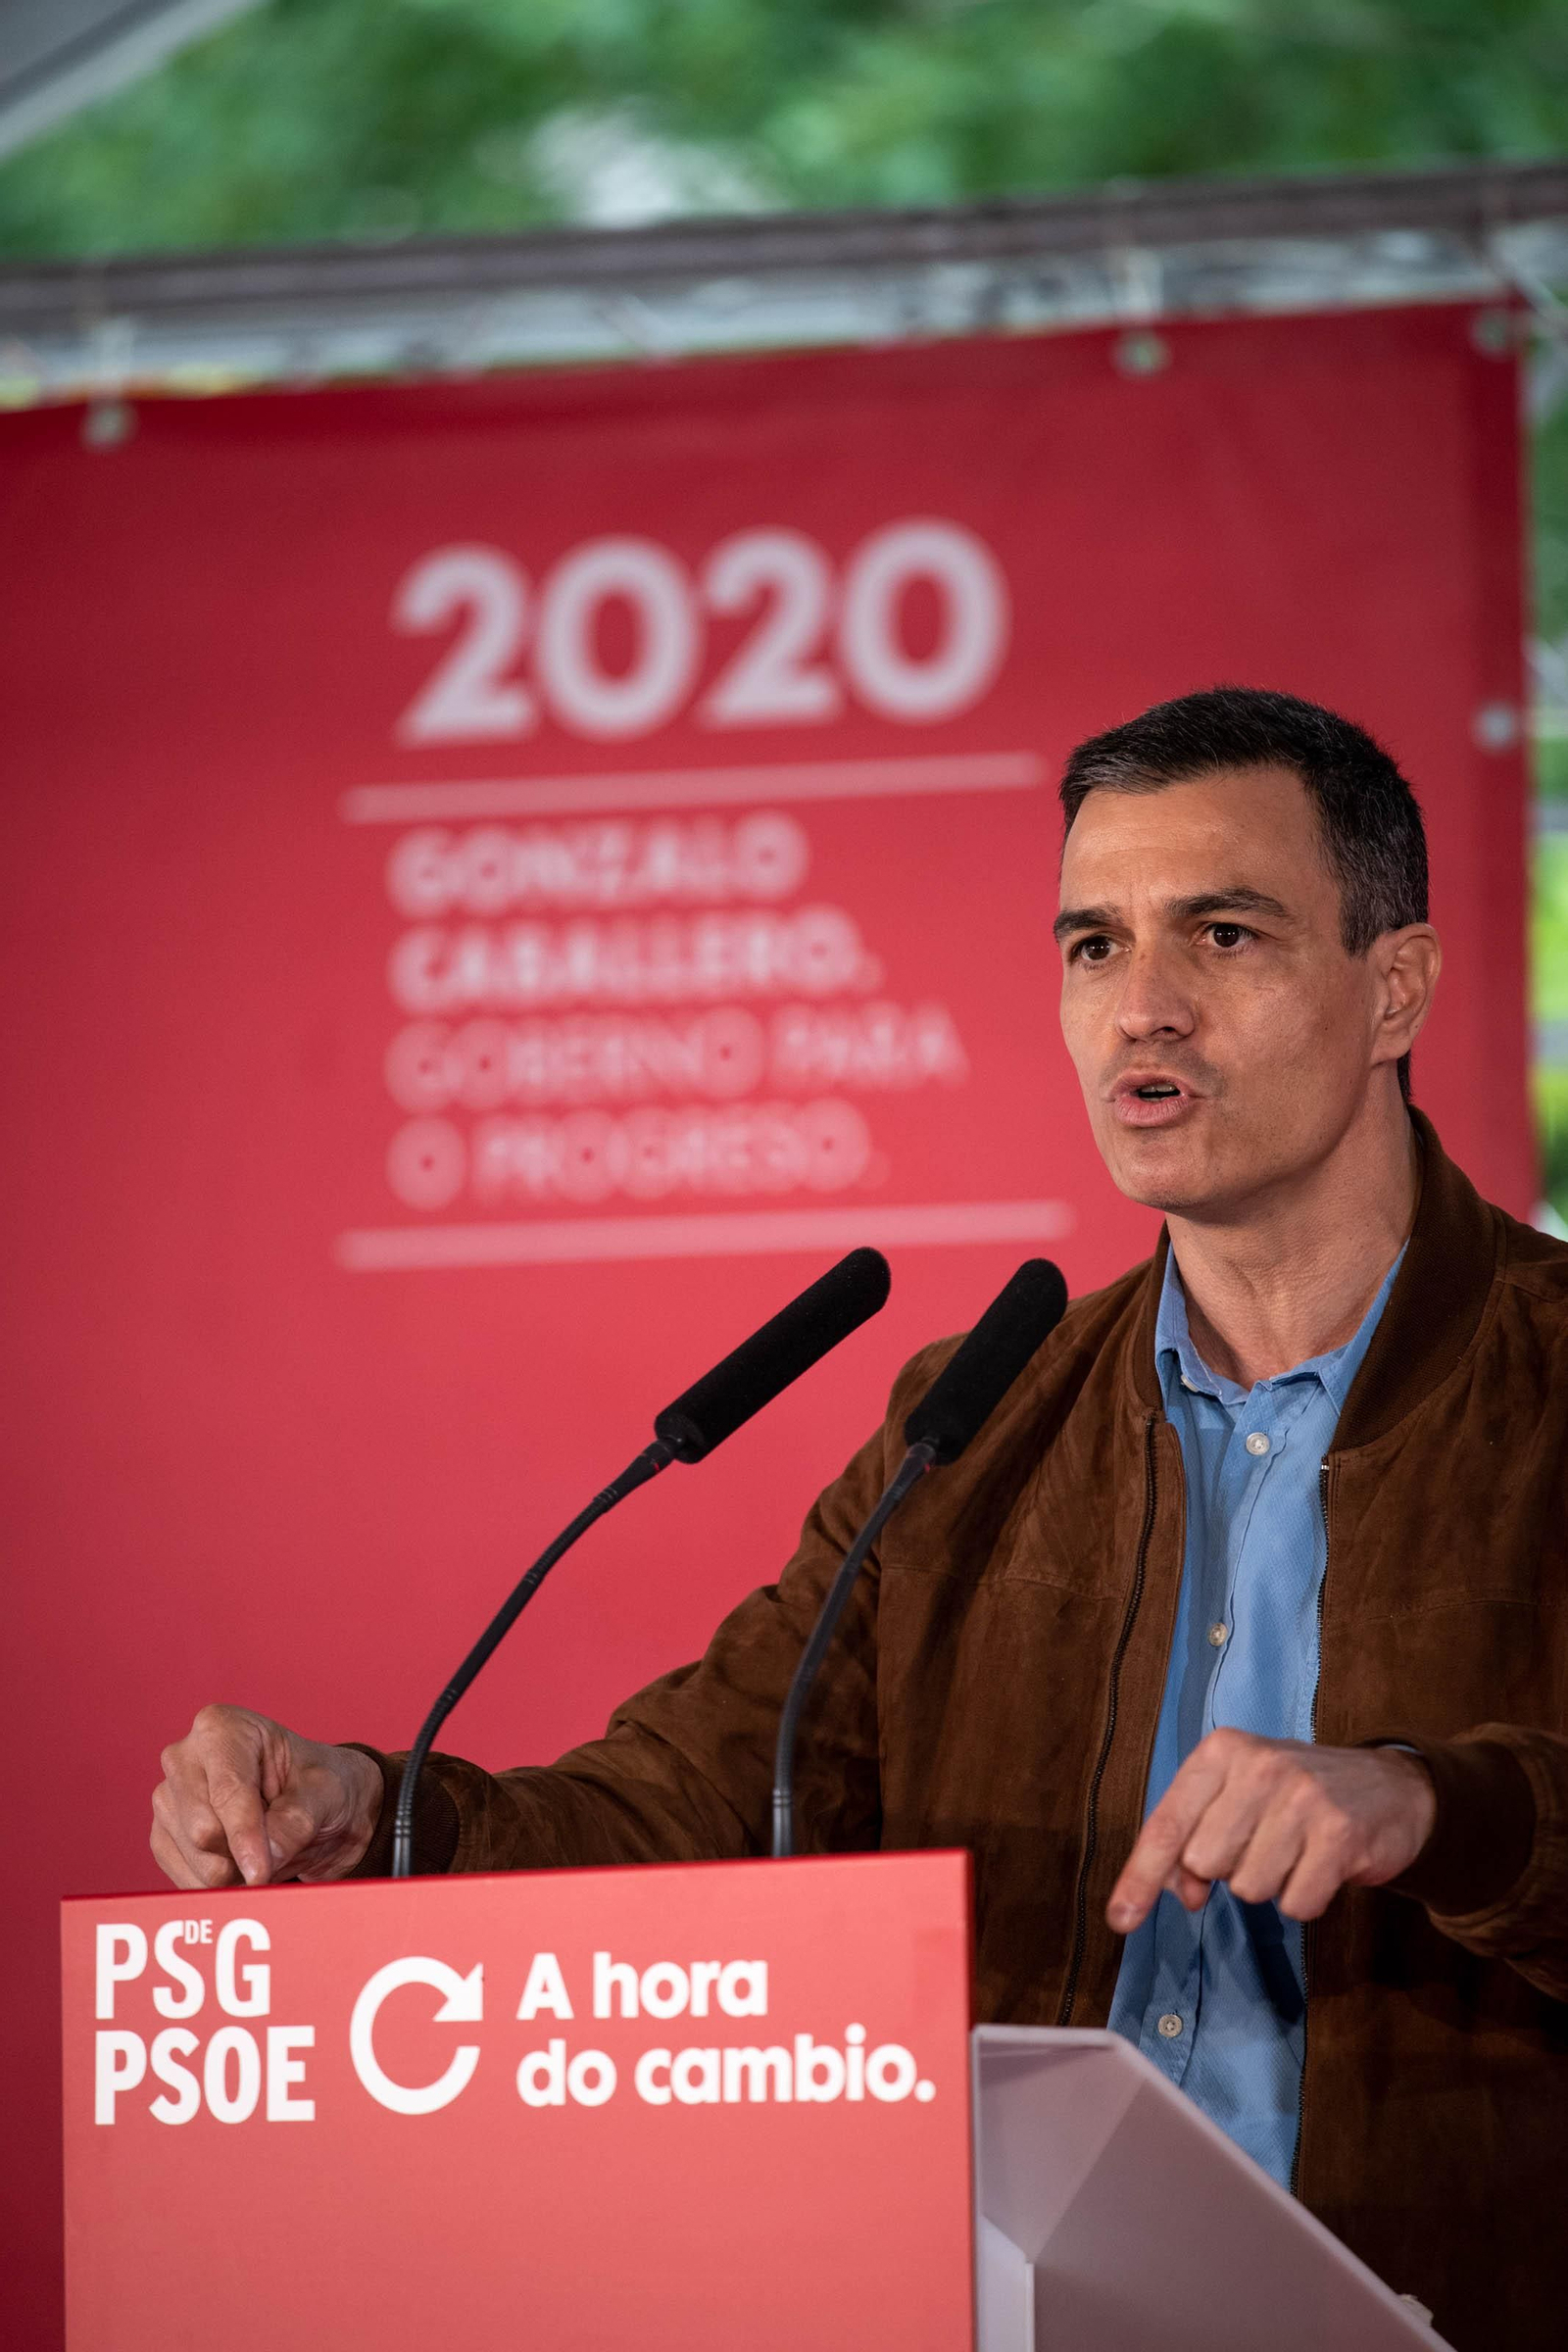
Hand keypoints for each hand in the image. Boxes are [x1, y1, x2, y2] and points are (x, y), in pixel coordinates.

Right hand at [151, 1704, 383, 1890]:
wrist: (311, 1806)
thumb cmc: (316, 1785)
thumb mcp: (325, 1793)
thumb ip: (296, 1821)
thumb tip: (267, 1855)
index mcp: (222, 1727)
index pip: (228, 1791)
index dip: (245, 1836)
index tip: (260, 1873)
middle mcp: (184, 1757)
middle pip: (201, 1829)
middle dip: (241, 1855)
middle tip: (276, 1852)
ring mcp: (167, 1797)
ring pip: (194, 1858)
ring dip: (234, 1871)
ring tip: (263, 1850)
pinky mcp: (163, 1835)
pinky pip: (183, 1876)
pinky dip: (218, 1885)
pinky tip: (241, 1867)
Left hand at [1106, 1730, 1435, 1932]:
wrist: (1388, 1787)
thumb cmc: (1293, 1796)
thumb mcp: (1236, 1797)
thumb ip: (1193, 1837)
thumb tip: (1180, 1893)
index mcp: (1221, 1752)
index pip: (1168, 1824)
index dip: (1141, 1876)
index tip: (1121, 1918)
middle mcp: (1259, 1767)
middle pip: (1205, 1863)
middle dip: (1227, 1869)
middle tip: (1261, 1844)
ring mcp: (1302, 1798)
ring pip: (1248, 1888)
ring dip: (1269, 1883)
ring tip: (1295, 1850)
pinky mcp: (1340, 1835)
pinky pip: (1295, 1904)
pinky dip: (1305, 1899)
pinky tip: (1320, 1866)